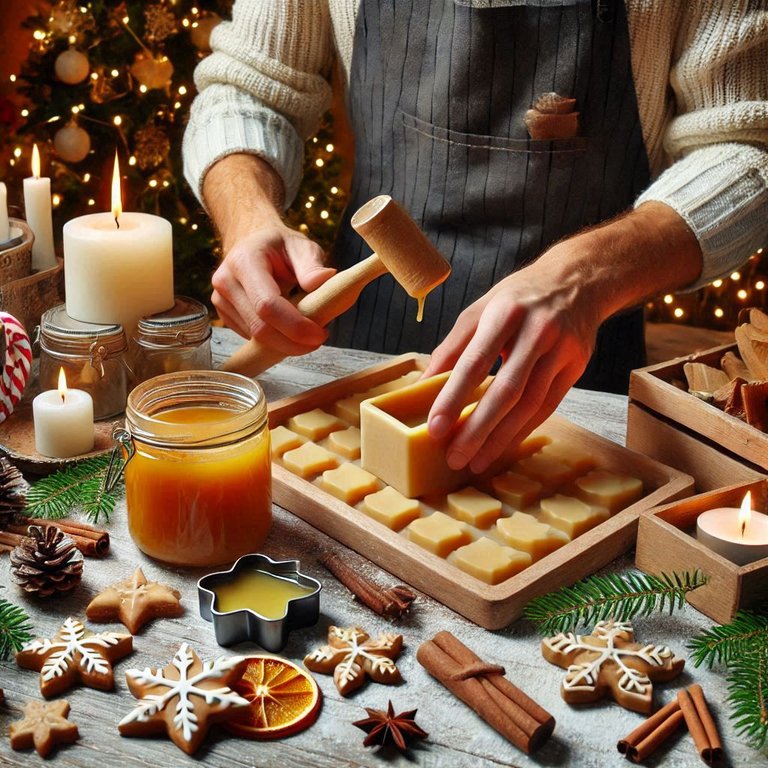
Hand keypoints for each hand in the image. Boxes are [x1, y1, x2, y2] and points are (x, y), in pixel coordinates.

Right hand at [211, 222, 336, 354]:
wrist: (252, 242)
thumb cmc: (280, 246)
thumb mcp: (301, 246)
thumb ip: (312, 264)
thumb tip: (325, 279)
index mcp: (245, 261)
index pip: (267, 304)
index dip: (294, 326)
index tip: (319, 334)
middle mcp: (226, 280)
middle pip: (259, 327)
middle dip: (292, 342)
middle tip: (318, 340)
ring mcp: (220, 299)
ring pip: (255, 337)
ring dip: (285, 341)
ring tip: (306, 328)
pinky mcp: (223, 314)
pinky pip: (251, 336)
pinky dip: (274, 339)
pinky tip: (287, 327)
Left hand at [423, 252, 598, 473]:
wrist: (576, 280)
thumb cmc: (518, 298)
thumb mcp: (480, 310)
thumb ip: (452, 348)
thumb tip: (423, 385)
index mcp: (505, 313)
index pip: (475, 362)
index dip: (454, 397)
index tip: (435, 427)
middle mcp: (537, 331)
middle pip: (506, 390)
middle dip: (478, 429)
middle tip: (455, 457)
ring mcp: (562, 350)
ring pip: (530, 404)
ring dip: (501, 438)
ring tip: (476, 461)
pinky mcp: (576, 367)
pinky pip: (547, 406)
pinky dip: (523, 429)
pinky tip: (503, 445)